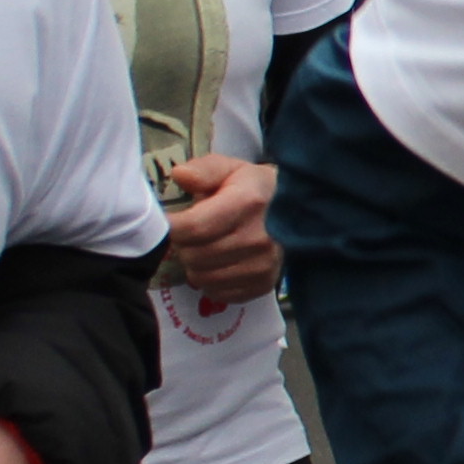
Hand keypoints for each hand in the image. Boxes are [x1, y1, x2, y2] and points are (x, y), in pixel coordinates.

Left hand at [160, 151, 281, 303]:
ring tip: (203, 249)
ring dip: (195, 266)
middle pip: (194, 256)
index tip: (167, 223)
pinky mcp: (264, 284)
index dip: (171, 228)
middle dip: (183, 246)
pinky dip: (211, 282)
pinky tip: (218, 265)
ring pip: (203, 278)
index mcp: (247, 203)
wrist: (297, 212)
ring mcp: (263, 265)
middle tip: (189, 235)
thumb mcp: (231, 169)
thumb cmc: (255, 189)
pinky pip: (219, 294)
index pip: (193, 228)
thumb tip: (179, 175)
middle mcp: (258, 238)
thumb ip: (204, 170)